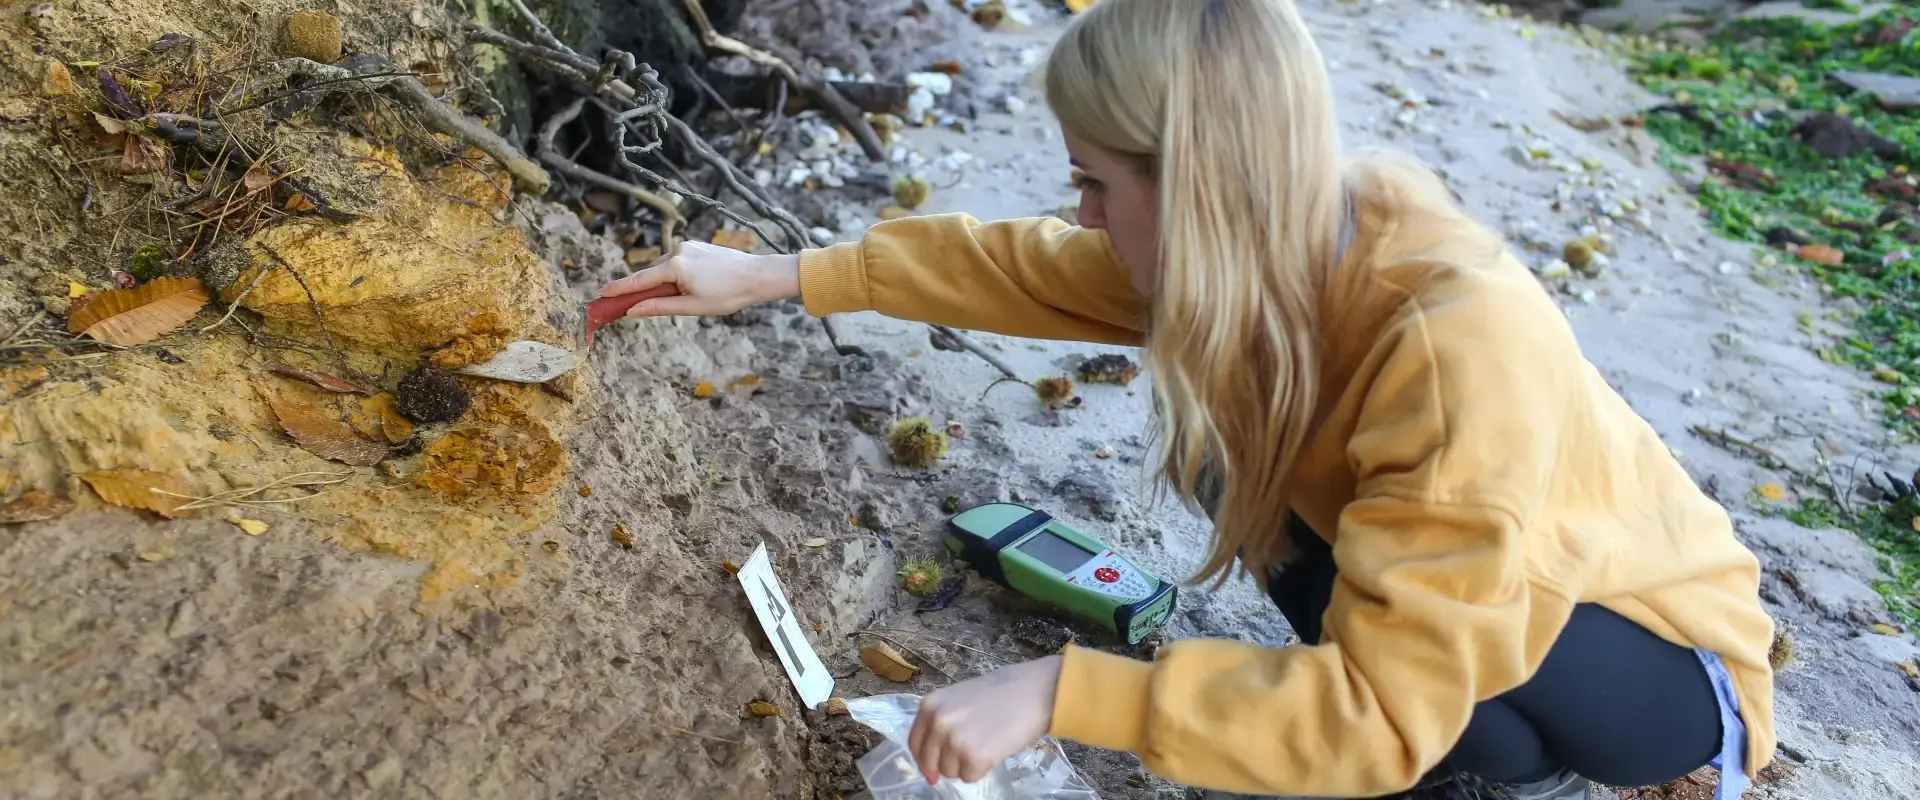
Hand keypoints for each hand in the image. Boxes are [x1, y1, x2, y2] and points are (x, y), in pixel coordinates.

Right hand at [596, 240, 800, 317]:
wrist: (757, 276)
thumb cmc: (728, 295)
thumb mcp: (692, 307)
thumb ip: (660, 307)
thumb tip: (633, 310)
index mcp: (675, 267)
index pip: (639, 280)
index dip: (619, 289)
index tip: (601, 293)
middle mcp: (677, 250)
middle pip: (650, 274)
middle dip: (646, 290)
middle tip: (640, 308)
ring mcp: (687, 245)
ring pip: (663, 268)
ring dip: (664, 283)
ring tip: (690, 296)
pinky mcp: (695, 245)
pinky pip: (675, 261)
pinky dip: (674, 274)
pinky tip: (694, 285)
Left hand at [909, 655, 1063, 784]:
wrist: (1033, 691)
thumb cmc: (1000, 694)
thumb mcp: (958, 701)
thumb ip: (941, 725)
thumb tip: (930, 769)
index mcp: (929, 706)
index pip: (915, 744)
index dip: (924, 760)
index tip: (933, 768)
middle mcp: (937, 722)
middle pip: (930, 762)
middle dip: (947, 764)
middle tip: (970, 752)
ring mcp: (954, 740)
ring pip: (950, 772)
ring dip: (966, 765)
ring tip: (986, 743)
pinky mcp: (974, 756)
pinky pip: (970, 777)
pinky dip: (982, 769)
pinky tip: (994, 749)